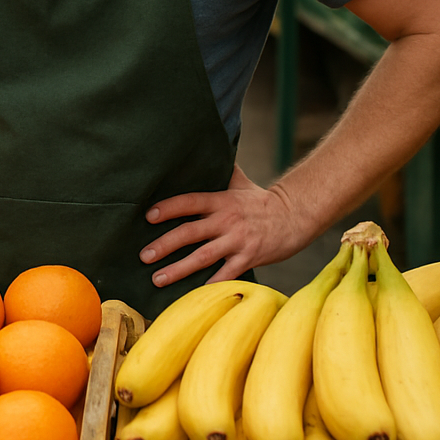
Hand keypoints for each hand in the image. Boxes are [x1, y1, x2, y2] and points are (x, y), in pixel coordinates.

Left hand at [138, 165, 307, 286]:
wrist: (296, 216)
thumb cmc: (262, 200)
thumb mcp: (240, 182)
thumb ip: (221, 170)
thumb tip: (207, 147)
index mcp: (221, 201)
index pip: (189, 202)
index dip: (168, 208)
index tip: (148, 216)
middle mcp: (227, 220)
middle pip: (190, 232)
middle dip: (164, 245)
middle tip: (143, 255)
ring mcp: (238, 240)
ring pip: (203, 256)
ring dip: (178, 269)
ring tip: (157, 278)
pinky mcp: (250, 258)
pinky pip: (227, 274)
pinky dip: (212, 284)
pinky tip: (194, 293)